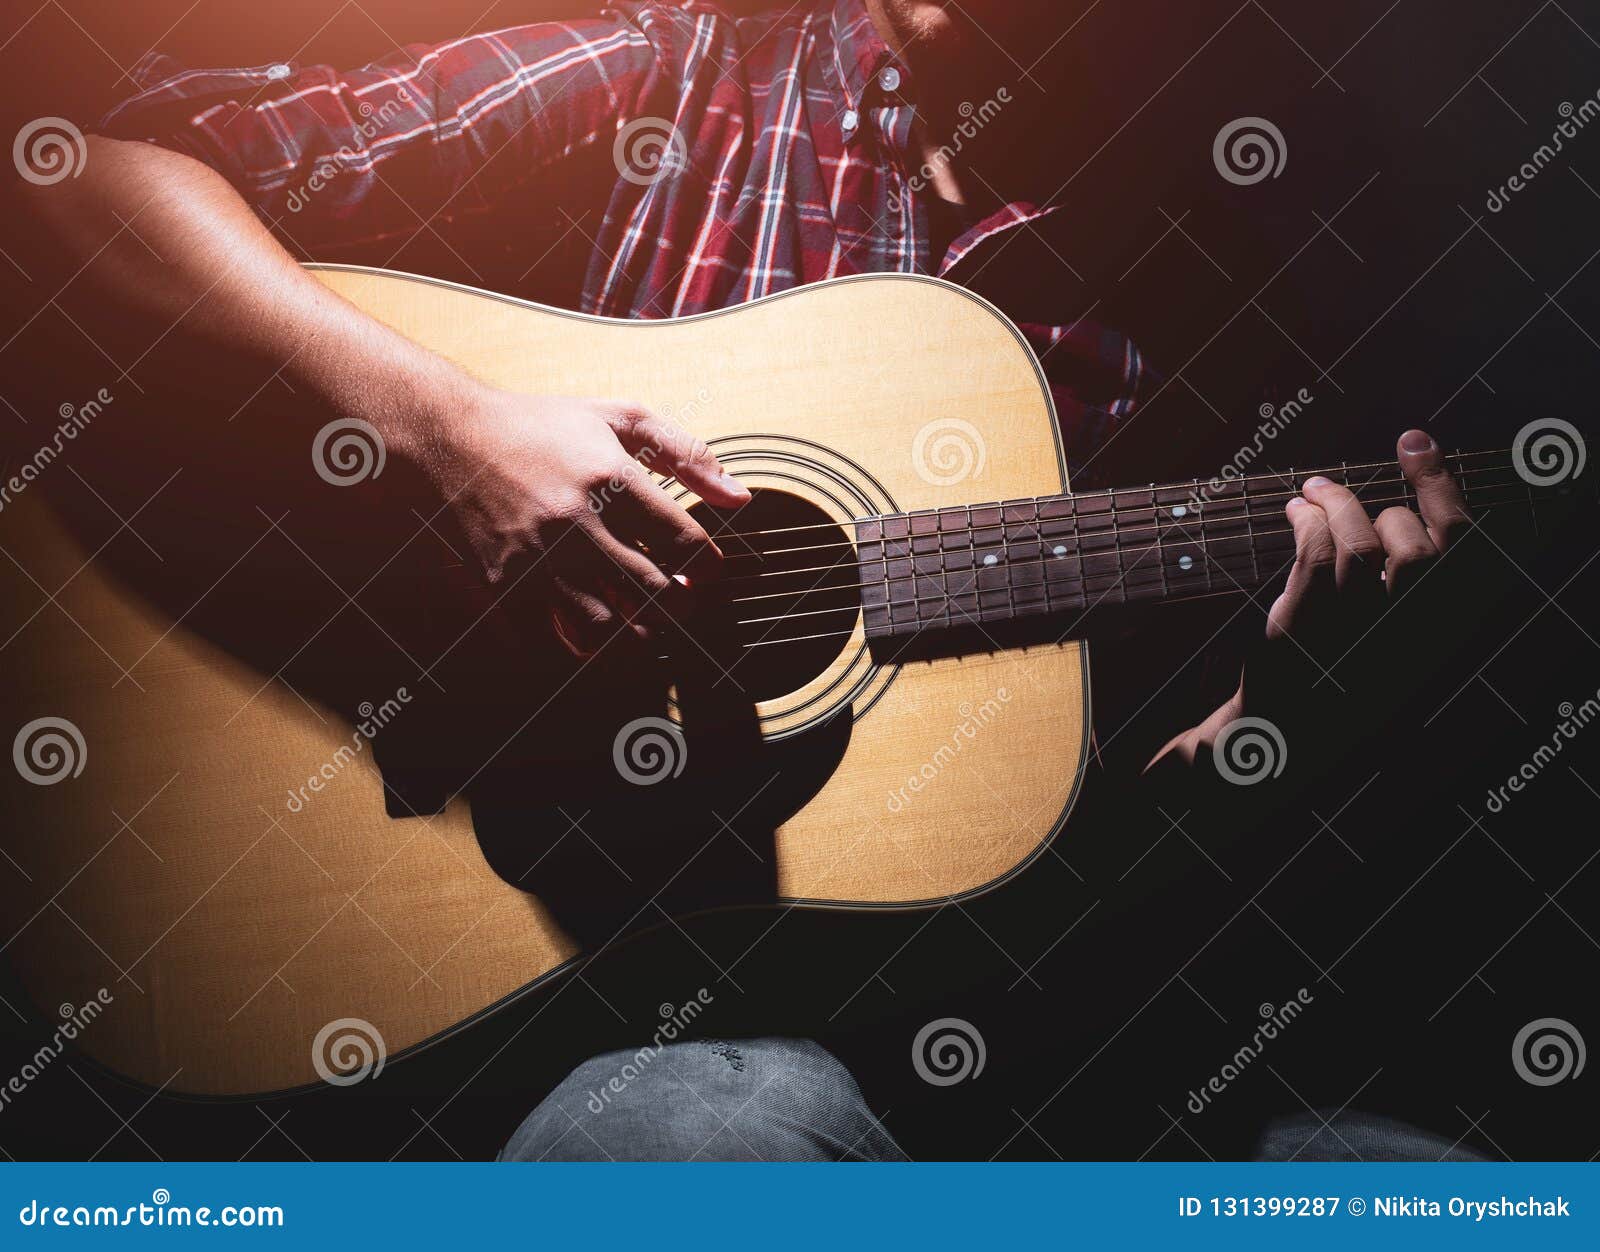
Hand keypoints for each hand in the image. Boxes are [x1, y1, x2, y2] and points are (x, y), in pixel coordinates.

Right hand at [426, 385, 749, 656]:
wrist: (451, 438)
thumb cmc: (545, 427)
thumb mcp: (620, 419)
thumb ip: (687, 454)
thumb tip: (740, 499)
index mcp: (612, 478)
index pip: (686, 543)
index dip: (708, 568)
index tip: (703, 571)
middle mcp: (577, 522)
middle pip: (655, 593)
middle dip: (679, 606)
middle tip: (677, 600)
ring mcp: (537, 558)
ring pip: (607, 630)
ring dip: (632, 634)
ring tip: (638, 620)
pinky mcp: (503, 586)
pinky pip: (551, 642)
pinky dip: (575, 646)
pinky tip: (586, 627)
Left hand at [1150, 429, 1472, 771]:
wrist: (1270, 751)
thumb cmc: (1330, 692)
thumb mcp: (1382, 644)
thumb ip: (1401, 587)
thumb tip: (1403, 506)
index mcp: (1440, 649)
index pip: (1467, 557)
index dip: (1442, 489)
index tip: (1415, 443)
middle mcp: (1411, 650)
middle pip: (1421, 551)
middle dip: (1387, 505)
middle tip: (1348, 486)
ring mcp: (1359, 643)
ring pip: (1362, 545)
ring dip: (1336, 504)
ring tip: (1312, 490)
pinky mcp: (1308, 636)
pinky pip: (1314, 555)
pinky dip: (1305, 521)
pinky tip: (1293, 511)